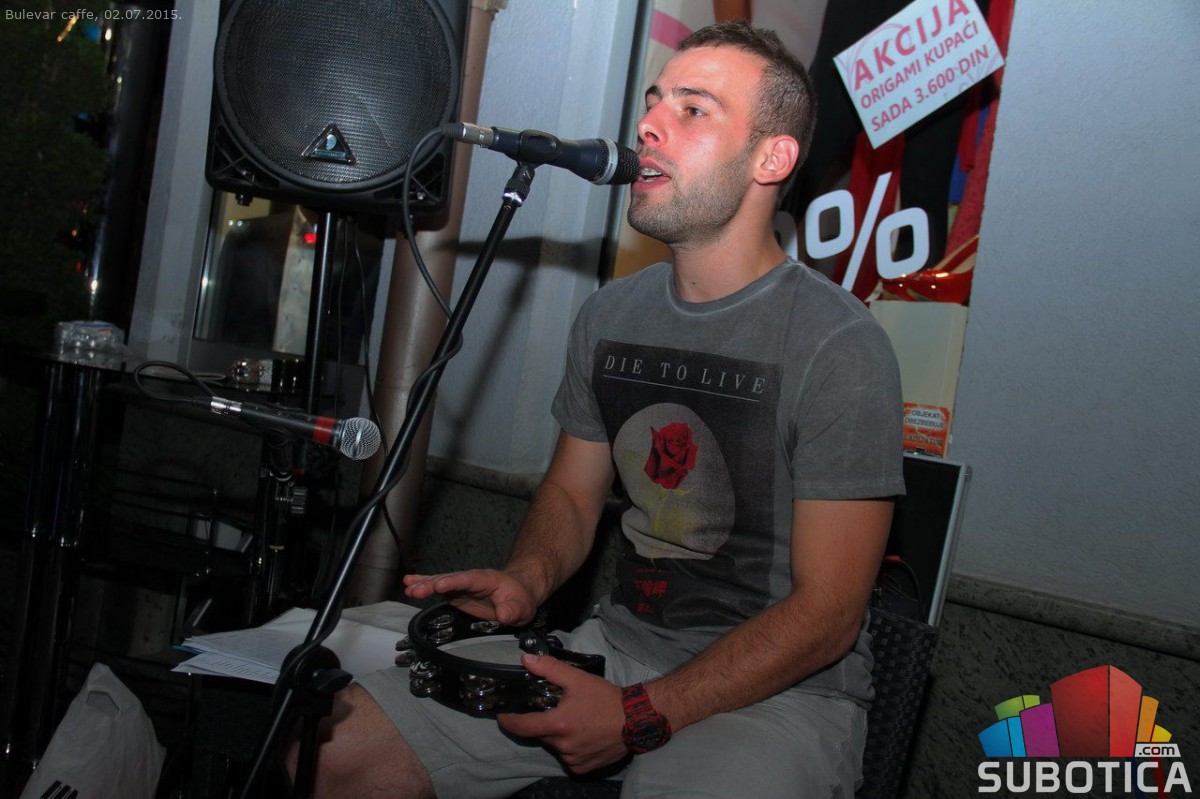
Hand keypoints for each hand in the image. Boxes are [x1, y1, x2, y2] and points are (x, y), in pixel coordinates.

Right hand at [402, 569, 537, 625]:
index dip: (453, 581)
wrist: (518, 594)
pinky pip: (438, 588)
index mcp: (487, 579)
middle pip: (450, 579)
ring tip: (407, 586)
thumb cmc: (520, 598)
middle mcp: (471, 580)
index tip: (439, 584)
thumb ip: (513, 610)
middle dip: (432, 583)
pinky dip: (424, 586)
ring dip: (424, 584)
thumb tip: (504, 615)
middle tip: (414, 589)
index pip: (468, 579)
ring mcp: (462, 586)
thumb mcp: (522, 606)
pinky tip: (409, 585)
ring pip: (441, 582)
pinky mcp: (457, 593)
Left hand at [497, 654, 627, 773]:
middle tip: (557, 710)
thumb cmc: (606, 699)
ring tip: (576, 722)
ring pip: (555, 746)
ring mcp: (573, 760)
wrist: (636, 719)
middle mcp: (563, 746)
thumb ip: (550, 669)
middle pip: (541, 734)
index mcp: (558, 725)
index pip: (522, 727)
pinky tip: (583, 735)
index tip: (502, 715)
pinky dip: (571, 748)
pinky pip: (569, 758)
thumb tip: (526, 659)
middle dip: (544, 722)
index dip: (508, 721)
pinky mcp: (584, 768)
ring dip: (559, 735)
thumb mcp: (578, 679)